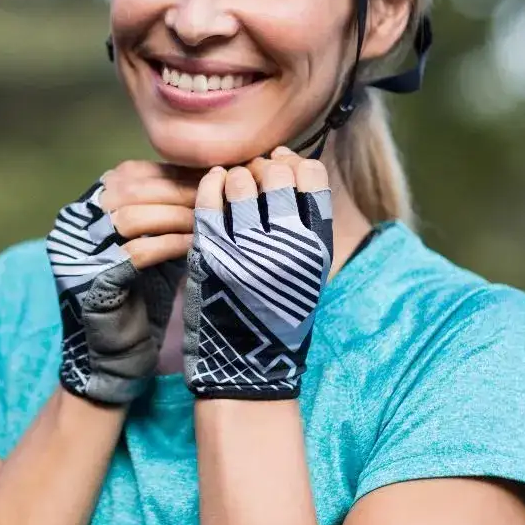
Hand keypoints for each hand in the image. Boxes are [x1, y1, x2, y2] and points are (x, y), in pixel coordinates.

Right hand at [46, 161, 196, 404]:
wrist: (112, 360)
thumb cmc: (139, 301)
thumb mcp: (151, 246)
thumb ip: (165, 213)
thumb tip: (209, 176)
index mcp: (85, 209)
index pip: (129, 174)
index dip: (172, 173)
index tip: (212, 174)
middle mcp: (74, 225)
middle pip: (130, 189)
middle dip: (179, 190)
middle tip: (220, 192)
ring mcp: (77, 252)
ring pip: (132, 216)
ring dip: (178, 214)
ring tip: (211, 217)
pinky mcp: (91, 281)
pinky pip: (137, 252)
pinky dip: (171, 244)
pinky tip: (198, 244)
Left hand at [183, 148, 333, 399]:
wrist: (247, 366)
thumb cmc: (278, 312)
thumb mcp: (308, 268)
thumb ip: (306, 219)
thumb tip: (287, 159)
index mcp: (316, 247)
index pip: (312, 175)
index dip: (295, 165)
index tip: (283, 170)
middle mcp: (285, 246)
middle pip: (276, 173)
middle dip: (263, 168)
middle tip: (253, 177)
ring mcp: (246, 249)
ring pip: (241, 181)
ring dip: (235, 177)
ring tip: (232, 187)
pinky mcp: (210, 256)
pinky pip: (208, 201)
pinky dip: (210, 184)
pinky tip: (212, 184)